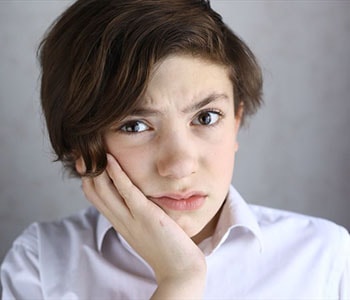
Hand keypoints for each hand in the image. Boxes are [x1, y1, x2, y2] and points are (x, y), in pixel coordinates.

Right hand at [80, 154, 206, 297]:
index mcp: (120, 222)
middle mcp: (120, 220)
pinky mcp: (145, 215)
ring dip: (96, 168)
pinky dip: (116, 174)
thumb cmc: (167, 248)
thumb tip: (137, 198)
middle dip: (86, 170)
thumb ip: (137, 213)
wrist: (180, 269)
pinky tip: (110, 159)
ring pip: (103, 190)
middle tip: (83, 151)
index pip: (95, 197)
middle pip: (93, 192)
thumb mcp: (145, 228)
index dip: (89, 177)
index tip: (88, 160)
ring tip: (93, 149)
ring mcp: (130, 218)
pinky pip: (126, 192)